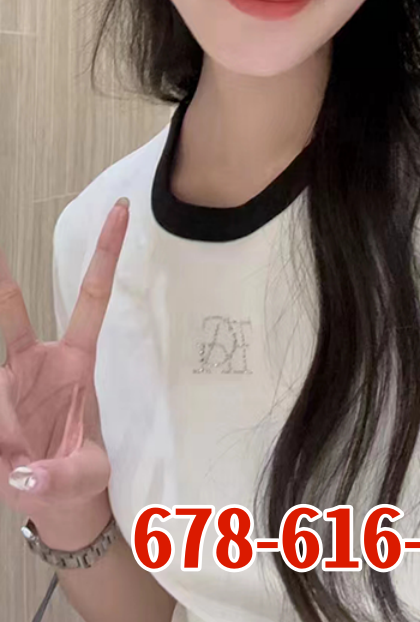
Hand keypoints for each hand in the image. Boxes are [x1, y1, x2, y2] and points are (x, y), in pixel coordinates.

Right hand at [0, 198, 128, 519]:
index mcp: (76, 362)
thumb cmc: (79, 474)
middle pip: (13, 312)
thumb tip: (23, 479)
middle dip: (1, 280)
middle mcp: (38, 362)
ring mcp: (9, 379)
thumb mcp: (83, 479)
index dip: (105, 255)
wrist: (53, 496)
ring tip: (17, 462)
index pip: (92, 298)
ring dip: (5, 429)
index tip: (121, 211)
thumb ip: (57, 479)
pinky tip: (9, 459)